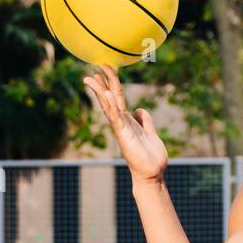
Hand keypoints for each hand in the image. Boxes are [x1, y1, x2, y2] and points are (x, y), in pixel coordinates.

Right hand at [82, 63, 167, 183]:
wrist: (152, 173)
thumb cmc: (151, 157)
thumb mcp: (150, 133)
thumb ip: (145, 121)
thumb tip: (140, 109)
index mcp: (128, 120)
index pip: (117, 98)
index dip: (111, 83)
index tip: (104, 70)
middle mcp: (122, 123)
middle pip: (110, 98)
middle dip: (102, 83)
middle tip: (93, 69)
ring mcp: (122, 128)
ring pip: (109, 106)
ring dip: (100, 91)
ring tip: (91, 78)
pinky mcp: (124, 135)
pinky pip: (116, 117)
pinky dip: (110, 106)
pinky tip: (105, 94)